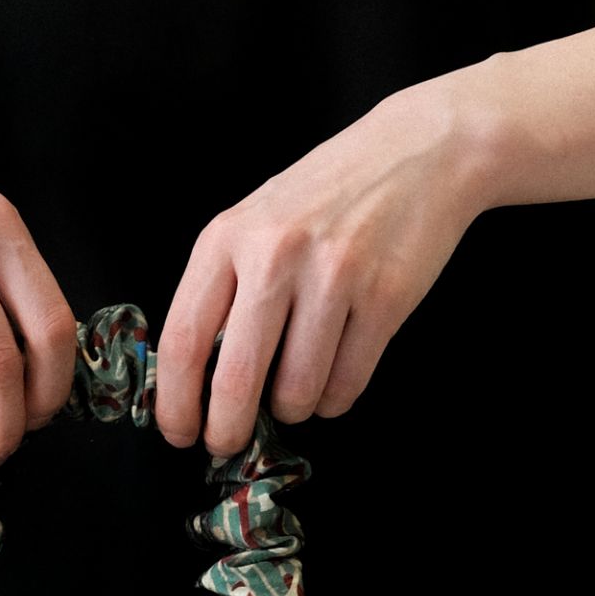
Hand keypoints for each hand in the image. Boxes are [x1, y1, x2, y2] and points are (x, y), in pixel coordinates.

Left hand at [153, 76, 500, 453]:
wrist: (418, 151)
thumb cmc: (326, 196)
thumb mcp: (255, 222)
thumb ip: (223, 287)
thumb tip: (196, 379)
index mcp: (227, 238)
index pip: (184, 340)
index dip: (176, 402)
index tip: (179, 432)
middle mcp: (275, 256)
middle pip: (236, 380)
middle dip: (227, 430)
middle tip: (226, 444)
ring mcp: (334, 277)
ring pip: (297, 390)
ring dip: (293, 409)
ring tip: (296, 392)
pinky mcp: (385, 298)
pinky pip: (347, 383)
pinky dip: (335, 399)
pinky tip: (332, 383)